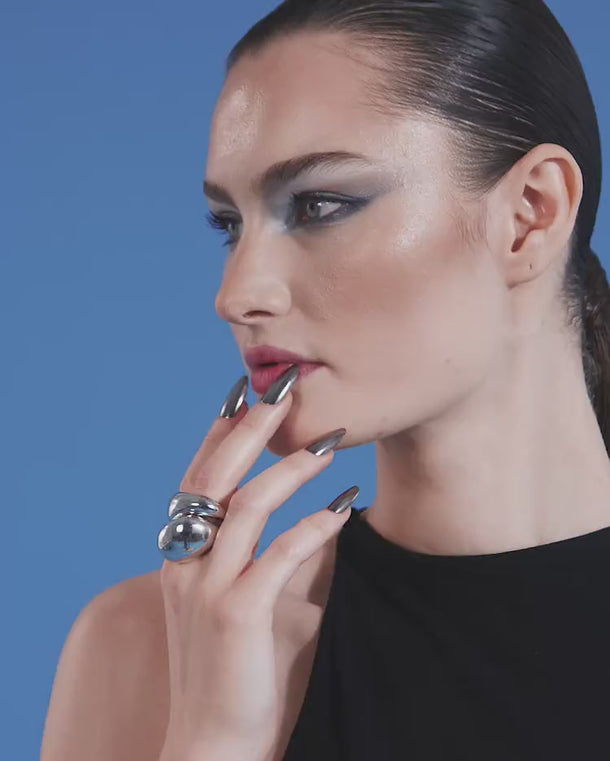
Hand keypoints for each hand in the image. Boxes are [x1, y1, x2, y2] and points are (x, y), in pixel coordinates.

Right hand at [158, 367, 355, 760]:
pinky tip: (344, 509)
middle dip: (250, 428)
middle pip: (215, 476)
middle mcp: (186, 562)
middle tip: (282, 390)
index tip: (245, 393)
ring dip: (290, 468)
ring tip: (329, 443)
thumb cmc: (237, 668)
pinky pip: (278, 556)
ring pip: (247, 506)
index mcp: (183, 554)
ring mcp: (207, 587)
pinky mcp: (235, 615)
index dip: (221, 432)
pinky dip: (314, 527)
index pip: (199, 477)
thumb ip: (275, 555)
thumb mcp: (249, 601)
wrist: (215, 742)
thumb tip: (324, 514)